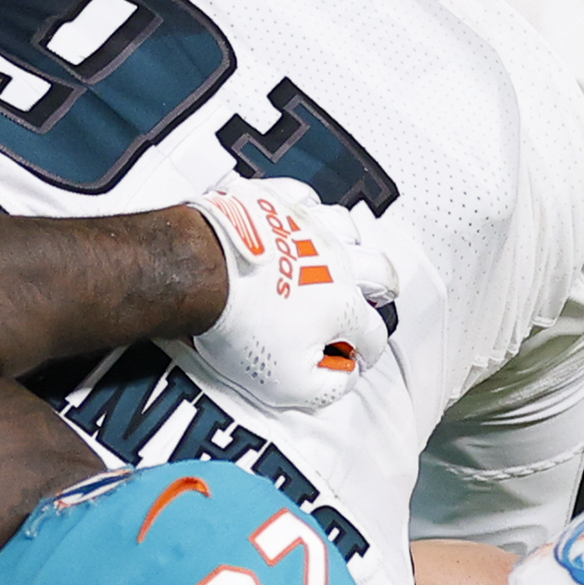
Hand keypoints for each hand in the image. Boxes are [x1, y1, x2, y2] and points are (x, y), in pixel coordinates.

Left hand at [185, 178, 397, 412]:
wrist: (200, 272)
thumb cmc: (239, 322)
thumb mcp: (287, 383)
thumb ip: (326, 386)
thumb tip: (341, 378)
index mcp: (344, 305)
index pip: (372, 334)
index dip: (367, 352)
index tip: (355, 359)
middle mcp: (336, 261)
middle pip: (379, 271)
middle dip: (384, 289)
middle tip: (379, 296)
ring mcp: (306, 227)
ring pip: (348, 227)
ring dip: (352, 244)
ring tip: (345, 254)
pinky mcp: (276, 203)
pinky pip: (304, 198)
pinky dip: (308, 208)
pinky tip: (301, 216)